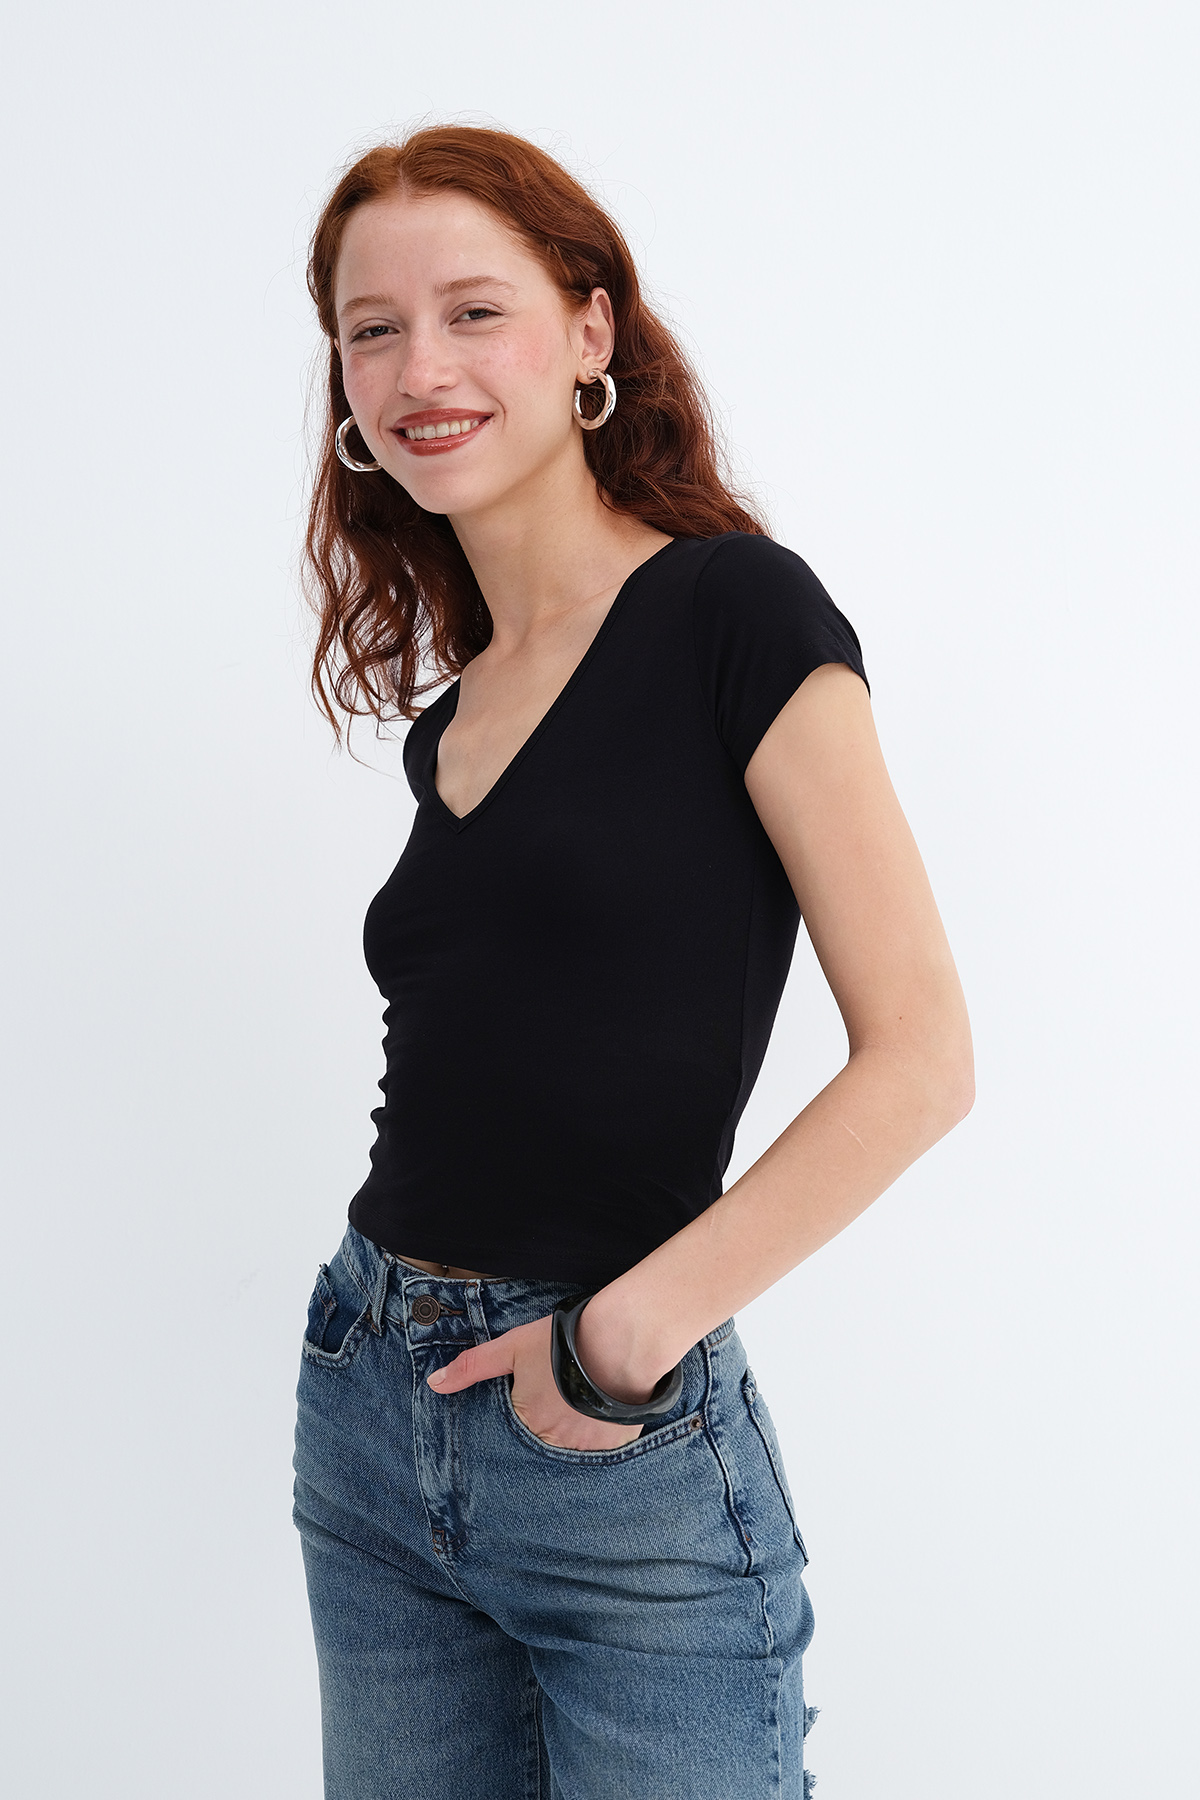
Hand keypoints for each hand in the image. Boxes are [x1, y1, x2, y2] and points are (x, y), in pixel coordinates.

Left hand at [426, 1313, 644, 1450]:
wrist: (621, 1341)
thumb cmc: (564, 1342)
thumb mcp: (512, 1348)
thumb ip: (473, 1366)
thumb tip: (435, 1383)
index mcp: (526, 1422)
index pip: (514, 1432)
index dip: (526, 1411)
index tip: (537, 1398)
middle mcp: (553, 1443)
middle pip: (542, 1441)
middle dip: (548, 1424)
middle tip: (559, 1401)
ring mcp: (585, 1448)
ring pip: (570, 1447)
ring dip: (571, 1431)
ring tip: (578, 1404)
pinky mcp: (614, 1447)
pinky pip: (600, 1451)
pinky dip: (598, 1436)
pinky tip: (599, 1413)